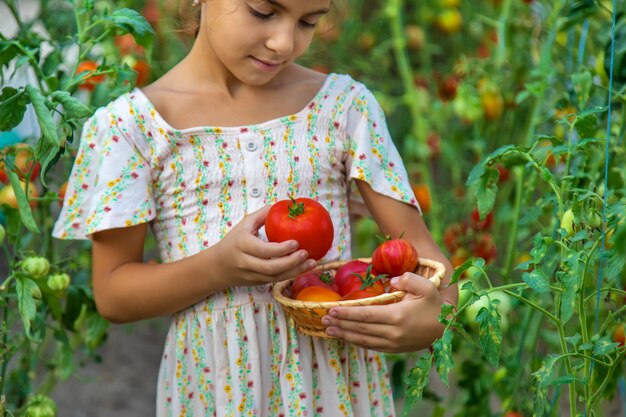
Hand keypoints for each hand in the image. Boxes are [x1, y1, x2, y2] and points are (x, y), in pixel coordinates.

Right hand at [212, 206, 316, 286]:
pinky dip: (292, 275)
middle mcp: (246, 262)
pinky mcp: (258, 283)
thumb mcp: (244, 225)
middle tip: (307, 253)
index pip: (263, 250)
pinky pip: (276, 280)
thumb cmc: (234, 241)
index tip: (296, 243)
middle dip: (291, 262)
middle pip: (270, 267)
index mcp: (242, 245)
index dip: (280, 249)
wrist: (218, 266)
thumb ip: (262, 215)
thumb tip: (284, 206)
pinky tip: (305, 268)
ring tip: (312, 263)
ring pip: (276, 277)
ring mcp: (252, 275)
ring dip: (296, 271)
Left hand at [321, 272, 445, 352]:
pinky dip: (357, 342)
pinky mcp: (395, 349)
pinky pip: (372, 346)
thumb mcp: (426, 286)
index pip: (365, 315)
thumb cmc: (434, 303)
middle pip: (361, 329)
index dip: (347, 314)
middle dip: (341, 324)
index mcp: (398, 316)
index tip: (332, 310)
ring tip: (328, 330)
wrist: (446, 326)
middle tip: (323, 320)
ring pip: (364, 340)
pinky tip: (346, 337)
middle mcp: (393, 333)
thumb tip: (392, 280)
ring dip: (344, 336)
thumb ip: (409, 279)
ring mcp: (394, 344)